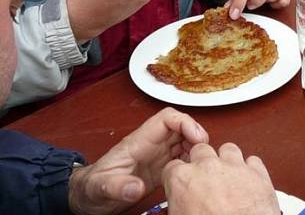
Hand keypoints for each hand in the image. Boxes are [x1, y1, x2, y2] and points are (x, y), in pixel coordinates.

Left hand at [68, 107, 207, 214]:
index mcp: (139, 141)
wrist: (88, 197)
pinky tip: (192, 171)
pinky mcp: (161, 167)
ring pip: (184, 140)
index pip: (167, 118)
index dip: (186, 123)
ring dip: (196, 147)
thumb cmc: (92, 188)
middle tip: (203, 152)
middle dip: (196, 134)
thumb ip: (118, 186)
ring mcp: (157, 155)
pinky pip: (182, 156)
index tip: (197, 138)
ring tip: (199, 163)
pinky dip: (191, 160)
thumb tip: (136, 188)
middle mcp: (151, 144)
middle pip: (181, 126)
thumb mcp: (101, 188)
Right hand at [163, 142, 279, 214]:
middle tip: (204, 178)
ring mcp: (234, 166)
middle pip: (200, 150)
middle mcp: (208, 167)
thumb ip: (176, 207)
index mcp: (183, 179)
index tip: (181, 183)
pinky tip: (246, 180)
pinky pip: (252, 161)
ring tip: (226, 176)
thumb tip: (176, 211)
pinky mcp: (257, 172)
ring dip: (226, 160)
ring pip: (228, 149)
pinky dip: (249, 169)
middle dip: (201, 162)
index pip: (172, 167)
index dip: (176, 176)